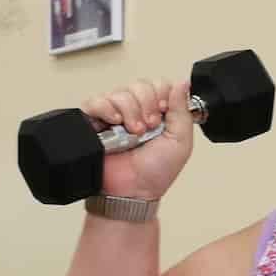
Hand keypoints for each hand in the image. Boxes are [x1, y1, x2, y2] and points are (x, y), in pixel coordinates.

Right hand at [82, 77, 194, 200]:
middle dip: (147, 104)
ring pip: (120, 92)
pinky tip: (115, 122)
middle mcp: (134, 111)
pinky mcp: (93, 122)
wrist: (131, 193)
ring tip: (133, 132)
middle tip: (149, 126)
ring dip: (130, 111)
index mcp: (156, 112)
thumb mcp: (180, 141)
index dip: (161, 94)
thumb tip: (181, 83)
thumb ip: (182, 110)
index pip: (157, 84)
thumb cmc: (154, 173)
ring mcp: (113, 115)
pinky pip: (95, 101)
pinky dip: (107, 108)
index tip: (163, 111)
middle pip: (139, 85)